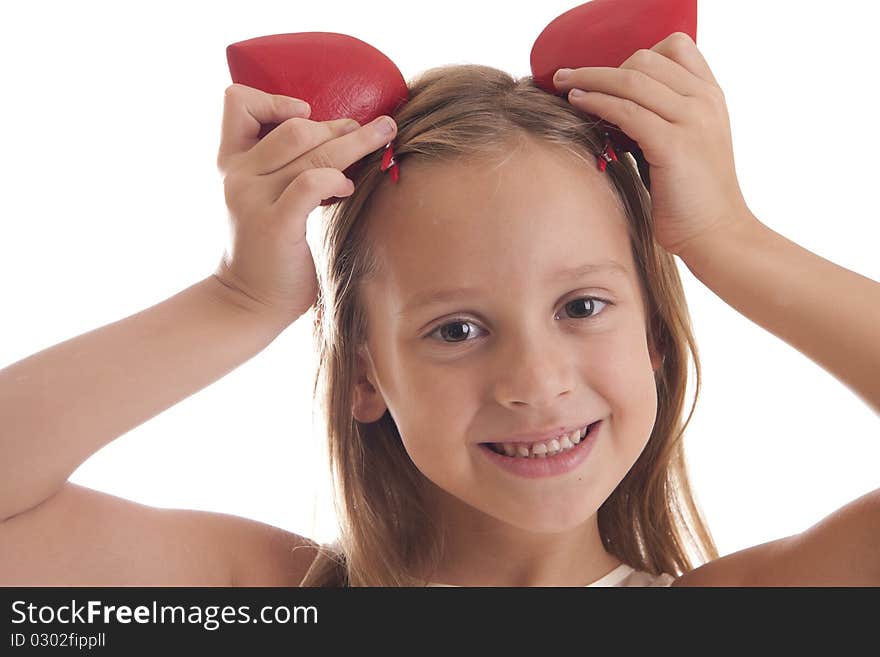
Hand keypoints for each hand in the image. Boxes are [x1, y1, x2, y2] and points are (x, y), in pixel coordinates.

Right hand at [214, 83, 396, 322]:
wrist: (247, 303)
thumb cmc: (268, 251)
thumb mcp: (263, 200)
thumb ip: (282, 169)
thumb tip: (339, 137)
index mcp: (231, 164)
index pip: (237, 102)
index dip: (274, 101)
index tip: (307, 115)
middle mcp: (237, 175)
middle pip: (295, 127)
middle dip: (339, 126)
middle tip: (373, 130)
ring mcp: (253, 199)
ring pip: (309, 148)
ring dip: (354, 142)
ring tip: (382, 138)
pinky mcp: (275, 224)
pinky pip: (310, 184)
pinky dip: (335, 179)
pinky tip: (348, 189)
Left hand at [553, 32, 753, 256]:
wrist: (717, 234)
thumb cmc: (692, 197)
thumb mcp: (684, 144)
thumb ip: (660, 119)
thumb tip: (613, 106)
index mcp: (711, 96)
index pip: (675, 46)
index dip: (635, 55)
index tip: (607, 75)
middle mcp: (705, 101)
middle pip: (646, 59)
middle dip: (603, 68)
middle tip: (572, 78)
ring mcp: (693, 121)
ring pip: (632, 78)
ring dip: (590, 78)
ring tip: (564, 85)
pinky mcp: (674, 145)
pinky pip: (626, 110)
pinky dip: (597, 102)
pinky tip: (577, 104)